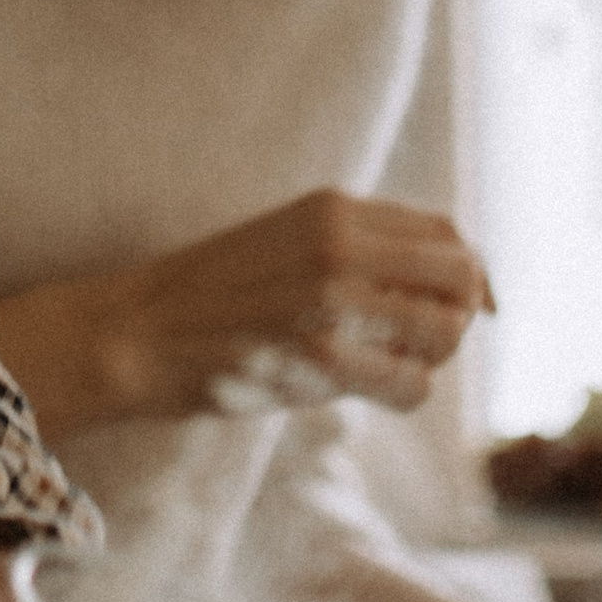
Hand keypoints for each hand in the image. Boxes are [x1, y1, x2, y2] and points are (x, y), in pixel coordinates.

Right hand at [0, 190, 492, 438]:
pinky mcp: (318, 355)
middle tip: (417, 345)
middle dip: (456, 317)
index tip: (458, 309)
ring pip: (444, 332)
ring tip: (382, 368)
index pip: (446, 232)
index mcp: (333, 208)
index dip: (467, 276)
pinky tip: (364, 390)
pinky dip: (399, 393)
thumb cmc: (211, 297)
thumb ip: (357, 249)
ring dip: (426, 359)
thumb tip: (449, 283)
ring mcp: (331, 297)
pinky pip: (411, 383)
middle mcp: (341, 241)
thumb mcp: (286, 242)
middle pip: (461, 276)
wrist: (134, 332)